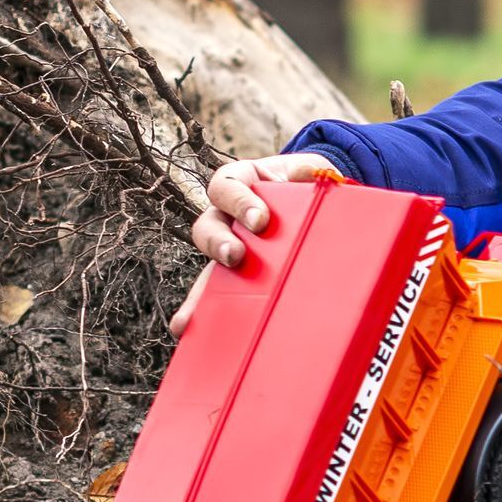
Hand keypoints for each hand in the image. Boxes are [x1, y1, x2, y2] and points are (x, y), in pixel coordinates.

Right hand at [171, 153, 339, 332]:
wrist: (313, 202)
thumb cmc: (305, 184)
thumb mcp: (311, 171)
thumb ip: (310, 172)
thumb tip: (308, 175)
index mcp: (240, 183)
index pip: (227, 186)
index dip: (238, 202)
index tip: (261, 220)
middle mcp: (226, 215)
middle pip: (208, 227)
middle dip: (218, 243)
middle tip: (237, 256)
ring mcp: (229, 246)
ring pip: (206, 265)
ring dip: (201, 287)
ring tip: (196, 310)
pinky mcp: (236, 275)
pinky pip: (214, 293)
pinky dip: (201, 311)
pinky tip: (188, 330)